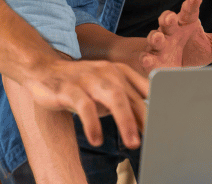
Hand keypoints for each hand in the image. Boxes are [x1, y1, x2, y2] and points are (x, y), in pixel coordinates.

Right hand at [20, 57, 148, 148]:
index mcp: (119, 72)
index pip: (143, 89)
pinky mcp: (69, 88)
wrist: (43, 69)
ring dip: (125, 120)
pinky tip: (96, 139)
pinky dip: (92, 123)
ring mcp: (87, 78)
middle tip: (154, 139)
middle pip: (130, 95)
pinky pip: (83, 105)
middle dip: (144, 118)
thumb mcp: (107, 92)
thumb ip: (128, 103)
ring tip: (132, 142)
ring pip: (112, 96)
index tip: (169, 124)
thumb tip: (151, 124)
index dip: (158, 106)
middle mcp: (106, 72)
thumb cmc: (82, 85)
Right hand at [139, 0, 211, 71]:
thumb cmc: (193, 50)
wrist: (173, 65)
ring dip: (154, 37)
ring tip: (157, 39)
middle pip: (166, 20)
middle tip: (170, 19)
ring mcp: (160, 45)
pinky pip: (147, 57)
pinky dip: (146, 59)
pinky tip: (147, 62)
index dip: (192, 4)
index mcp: (186, 23)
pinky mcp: (153, 59)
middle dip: (167, 19)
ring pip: (154, 37)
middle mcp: (171, 32)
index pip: (189, 11)